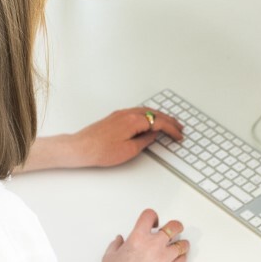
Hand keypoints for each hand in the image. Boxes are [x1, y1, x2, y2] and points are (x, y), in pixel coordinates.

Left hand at [25, 106, 183, 171]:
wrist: (80, 148)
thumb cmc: (100, 151)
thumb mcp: (129, 150)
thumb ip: (145, 141)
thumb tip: (154, 134)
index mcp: (134, 121)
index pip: (159, 122)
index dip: (172, 129)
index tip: (179, 136)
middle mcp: (128, 113)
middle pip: (155, 114)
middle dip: (170, 121)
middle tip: (180, 127)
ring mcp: (121, 114)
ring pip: (147, 111)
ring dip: (160, 117)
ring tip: (169, 123)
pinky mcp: (115, 117)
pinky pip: (138, 112)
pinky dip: (149, 115)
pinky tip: (151, 120)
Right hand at [80, 209, 189, 261]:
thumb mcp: (109, 257)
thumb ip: (116, 245)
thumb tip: (119, 240)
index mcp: (138, 238)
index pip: (149, 216)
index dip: (153, 216)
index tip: (154, 221)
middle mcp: (153, 245)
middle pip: (173, 226)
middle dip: (174, 226)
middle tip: (174, 229)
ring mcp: (164, 258)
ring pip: (182, 244)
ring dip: (181, 243)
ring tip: (179, 245)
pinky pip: (183, 260)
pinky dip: (181, 257)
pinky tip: (178, 258)